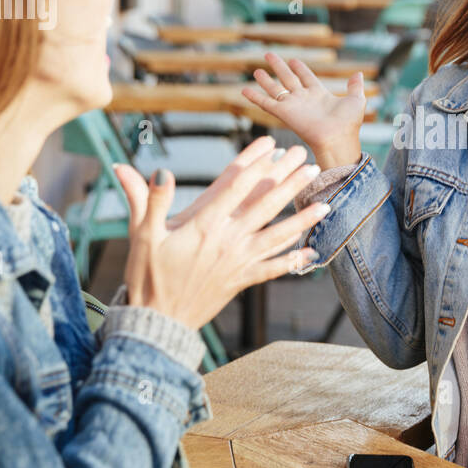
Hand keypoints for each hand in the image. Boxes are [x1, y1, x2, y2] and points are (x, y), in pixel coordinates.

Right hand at [113, 136, 330, 330]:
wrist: (157, 322)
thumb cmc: (146, 276)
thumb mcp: (142, 234)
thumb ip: (149, 199)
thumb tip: (158, 171)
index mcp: (204, 225)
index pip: (235, 187)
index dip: (255, 164)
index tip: (272, 145)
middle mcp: (227, 240)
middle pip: (264, 205)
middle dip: (288, 182)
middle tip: (309, 162)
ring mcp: (238, 261)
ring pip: (277, 236)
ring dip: (302, 219)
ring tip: (325, 204)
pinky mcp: (242, 280)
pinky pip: (273, 269)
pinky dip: (293, 261)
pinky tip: (312, 253)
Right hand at [241, 52, 365, 169]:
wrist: (337, 138)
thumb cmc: (349, 123)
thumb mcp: (356, 100)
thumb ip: (355, 86)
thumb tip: (358, 73)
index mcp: (320, 94)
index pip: (307, 77)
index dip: (300, 68)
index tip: (294, 60)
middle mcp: (304, 99)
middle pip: (288, 79)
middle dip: (279, 67)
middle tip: (269, 55)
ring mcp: (293, 106)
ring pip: (276, 89)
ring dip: (266, 80)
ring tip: (256, 70)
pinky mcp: (284, 113)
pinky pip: (266, 103)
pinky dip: (255, 97)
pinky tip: (244, 90)